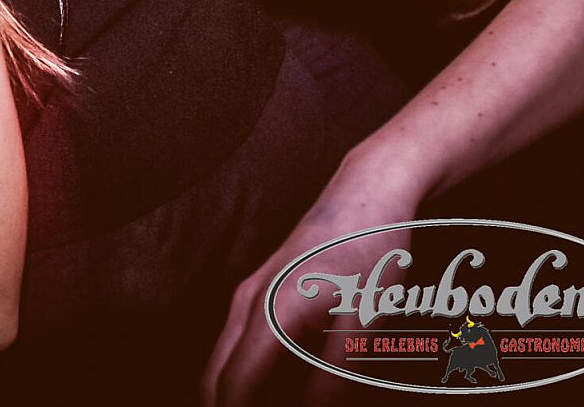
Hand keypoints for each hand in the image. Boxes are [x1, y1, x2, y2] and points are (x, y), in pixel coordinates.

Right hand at [202, 159, 423, 405]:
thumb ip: (333, 376)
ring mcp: (247, 294)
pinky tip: (277, 390)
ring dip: (234, 393)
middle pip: (213, 377)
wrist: (365, 196)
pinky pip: (234, 346)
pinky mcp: (256, 292)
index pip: (236, 385)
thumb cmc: (370, 255)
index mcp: (270, 313)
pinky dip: (242, 376)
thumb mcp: (363, 323)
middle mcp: (246, 304)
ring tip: (270, 404)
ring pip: (221, 361)